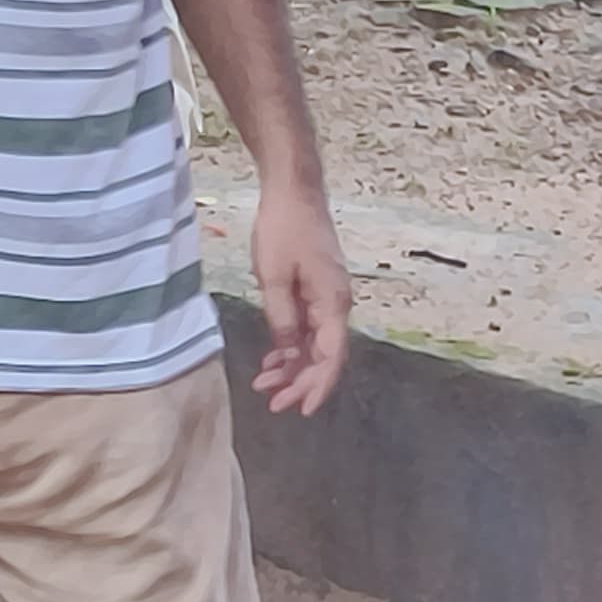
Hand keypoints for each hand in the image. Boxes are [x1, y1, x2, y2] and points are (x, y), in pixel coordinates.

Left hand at [250, 190, 352, 415]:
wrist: (294, 193)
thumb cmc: (283, 230)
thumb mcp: (274, 277)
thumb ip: (282, 318)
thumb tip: (290, 352)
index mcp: (332, 303)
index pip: (331, 356)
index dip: (317, 385)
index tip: (301, 408)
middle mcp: (336, 304)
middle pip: (324, 355)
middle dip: (300, 381)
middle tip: (272, 403)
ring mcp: (328, 296)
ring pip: (314, 343)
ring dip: (293, 366)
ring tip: (265, 384)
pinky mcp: (317, 289)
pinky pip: (308, 327)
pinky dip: (292, 345)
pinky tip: (274, 358)